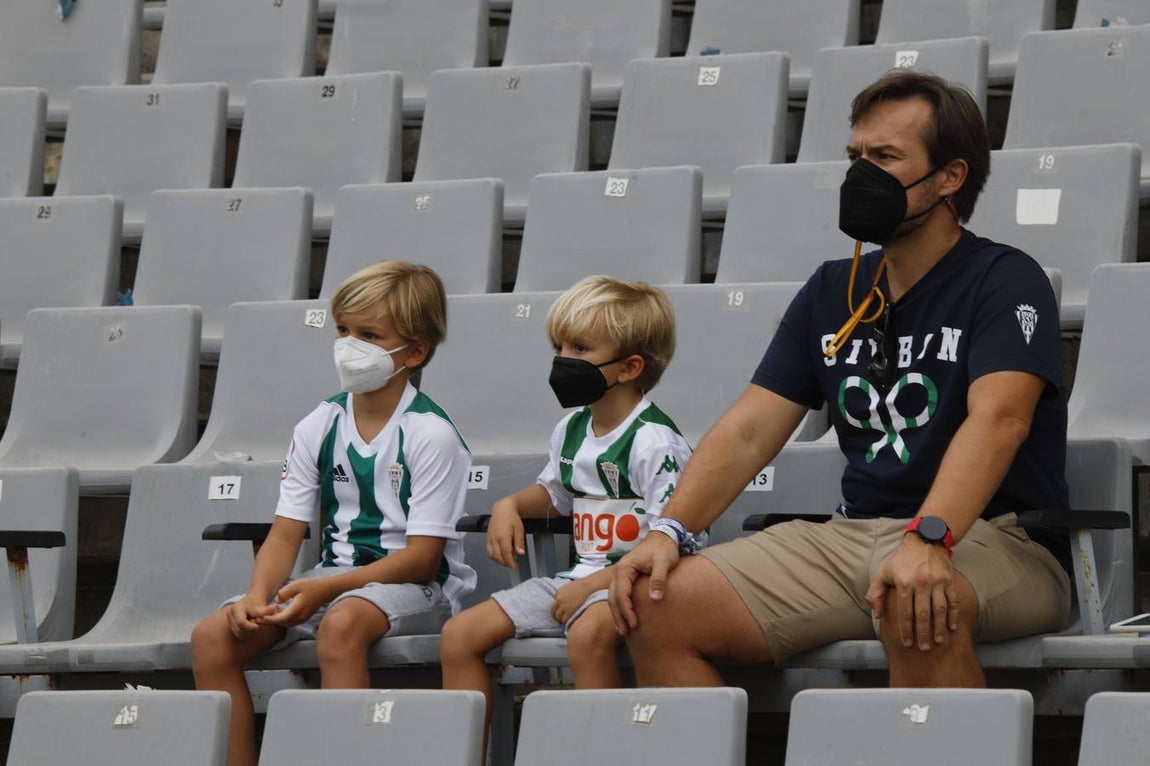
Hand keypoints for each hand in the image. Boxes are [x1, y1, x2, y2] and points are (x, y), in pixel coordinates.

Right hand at [226, 594, 276, 639]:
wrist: (253, 599)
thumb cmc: (258, 602)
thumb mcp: (262, 606)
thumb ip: (266, 610)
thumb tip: (275, 608)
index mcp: (236, 608)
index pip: (241, 623)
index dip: (250, 627)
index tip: (257, 627)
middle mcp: (230, 614)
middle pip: (239, 630)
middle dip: (250, 630)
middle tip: (257, 625)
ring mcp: (229, 620)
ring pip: (239, 634)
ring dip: (248, 632)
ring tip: (254, 624)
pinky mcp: (231, 625)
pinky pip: (239, 635)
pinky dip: (246, 633)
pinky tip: (251, 626)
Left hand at [260, 578, 333, 627]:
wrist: (326, 590)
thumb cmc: (311, 586)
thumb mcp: (295, 585)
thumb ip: (283, 593)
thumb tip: (276, 601)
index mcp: (297, 609)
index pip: (280, 619)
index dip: (269, 620)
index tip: (260, 618)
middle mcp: (299, 617)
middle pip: (281, 624)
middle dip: (270, 622)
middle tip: (258, 619)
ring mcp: (302, 619)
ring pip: (285, 624)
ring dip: (276, 622)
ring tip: (266, 617)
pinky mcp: (303, 618)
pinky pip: (290, 622)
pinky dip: (282, 620)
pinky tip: (277, 614)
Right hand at [487, 501, 525, 569]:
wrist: (502, 509)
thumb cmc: (511, 517)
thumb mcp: (519, 529)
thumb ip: (519, 542)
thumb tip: (520, 553)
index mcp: (503, 536)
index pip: (506, 554)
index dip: (510, 563)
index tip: (514, 567)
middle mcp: (494, 538)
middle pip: (498, 556)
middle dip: (505, 563)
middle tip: (512, 564)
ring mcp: (490, 538)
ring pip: (492, 555)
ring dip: (499, 561)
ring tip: (507, 561)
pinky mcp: (487, 538)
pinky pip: (488, 551)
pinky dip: (494, 556)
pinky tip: (500, 555)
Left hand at [551, 579, 592, 624]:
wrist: (590, 587)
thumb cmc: (582, 586)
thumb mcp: (569, 587)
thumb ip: (564, 595)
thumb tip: (563, 602)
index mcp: (558, 593)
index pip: (554, 605)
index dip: (558, 610)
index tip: (562, 613)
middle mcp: (559, 599)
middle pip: (553, 612)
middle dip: (558, 616)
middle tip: (563, 619)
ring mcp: (563, 606)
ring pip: (558, 617)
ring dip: (562, 619)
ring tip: (568, 621)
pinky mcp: (569, 612)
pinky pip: (564, 620)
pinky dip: (566, 621)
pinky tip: (571, 621)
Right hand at [607, 533, 679, 636]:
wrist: (663, 536)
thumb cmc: (663, 549)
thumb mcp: (663, 562)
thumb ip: (658, 579)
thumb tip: (655, 598)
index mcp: (625, 569)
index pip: (621, 594)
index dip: (627, 610)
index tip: (634, 624)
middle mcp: (618, 572)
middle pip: (613, 597)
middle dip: (619, 616)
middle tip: (626, 632)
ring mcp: (620, 575)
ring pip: (613, 597)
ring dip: (617, 613)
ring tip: (623, 630)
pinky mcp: (625, 577)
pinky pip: (618, 594)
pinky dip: (619, 607)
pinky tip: (624, 617)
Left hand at [865, 535, 958, 650]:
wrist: (924, 540)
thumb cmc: (901, 560)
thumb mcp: (883, 572)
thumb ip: (876, 593)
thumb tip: (877, 614)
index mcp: (904, 582)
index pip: (905, 611)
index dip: (905, 629)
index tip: (907, 643)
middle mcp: (921, 582)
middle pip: (922, 613)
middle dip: (923, 633)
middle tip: (924, 648)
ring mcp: (937, 582)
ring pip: (939, 609)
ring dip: (940, 627)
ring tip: (939, 641)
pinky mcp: (949, 580)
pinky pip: (953, 601)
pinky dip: (954, 615)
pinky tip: (953, 628)